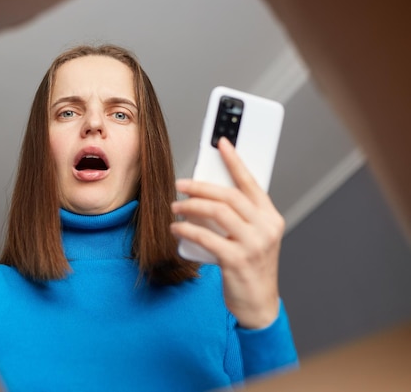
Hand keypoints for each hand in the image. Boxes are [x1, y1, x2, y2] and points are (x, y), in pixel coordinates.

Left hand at [170, 137, 283, 328]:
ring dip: (191, 206)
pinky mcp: (237, 261)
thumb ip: (239, 217)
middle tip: (180, 184)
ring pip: (217, 212)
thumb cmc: (250, 267)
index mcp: (271, 217)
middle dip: (200, 186)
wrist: (259, 304)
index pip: (251, 182)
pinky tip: (176, 228)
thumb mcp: (253, 238)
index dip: (235, 161)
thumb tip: (207, 193)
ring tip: (175, 207)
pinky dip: (187, 229)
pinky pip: (206, 237)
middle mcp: (266, 227)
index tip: (221, 143)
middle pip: (229, 195)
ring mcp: (253, 244)